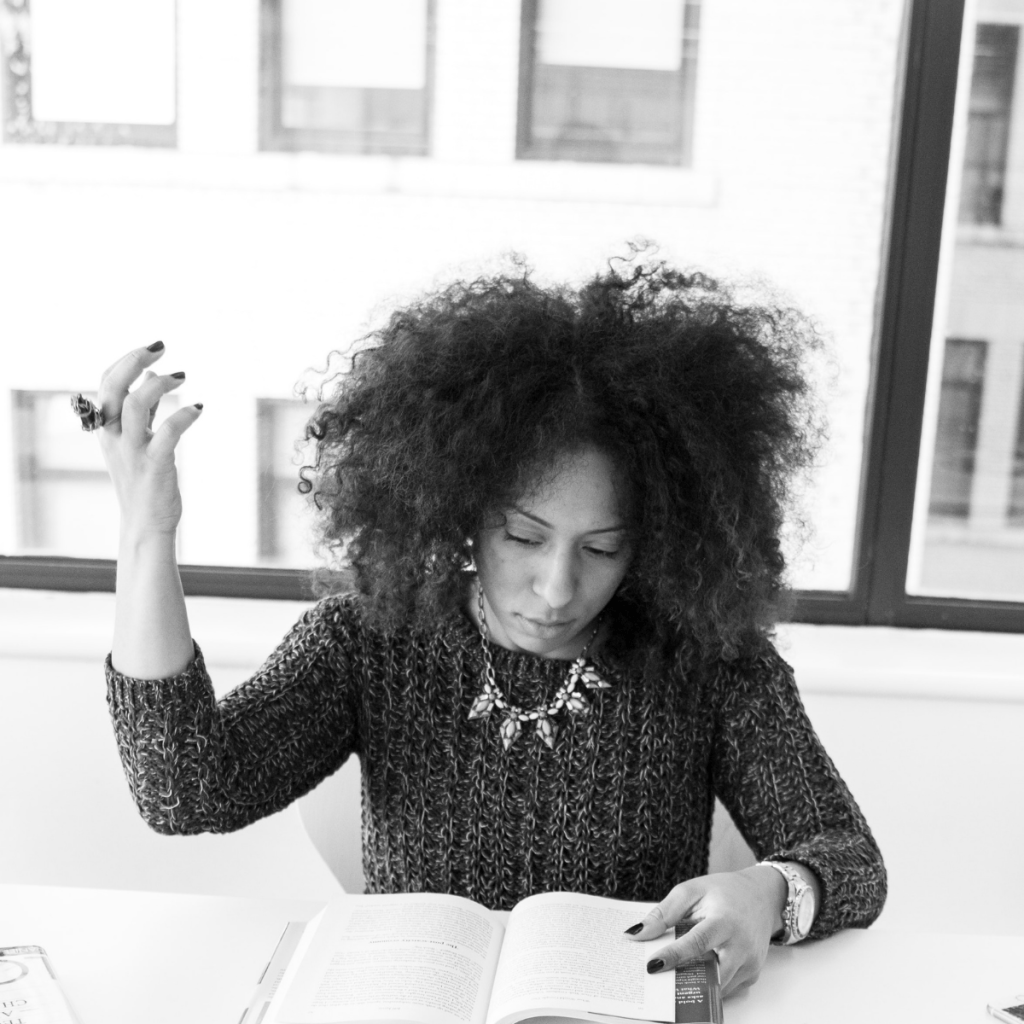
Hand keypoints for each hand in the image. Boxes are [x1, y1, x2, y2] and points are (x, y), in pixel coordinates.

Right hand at [96, 343, 201, 537]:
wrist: (145, 523)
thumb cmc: (143, 479)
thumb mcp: (137, 438)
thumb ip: (143, 407)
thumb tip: (150, 375)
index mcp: (107, 427)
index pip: (106, 382)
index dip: (126, 360)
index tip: (153, 348)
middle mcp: (114, 437)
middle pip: (112, 388)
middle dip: (133, 361)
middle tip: (160, 347)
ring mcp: (132, 451)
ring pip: (133, 406)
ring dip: (158, 386)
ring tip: (182, 377)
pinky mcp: (154, 466)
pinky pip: (166, 434)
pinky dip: (183, 416)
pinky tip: (198, 408)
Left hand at [624, 866, 786, 995]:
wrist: (761, 897)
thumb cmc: (723, 891)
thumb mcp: (691, 890)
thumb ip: (664, 912)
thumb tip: (636, 933)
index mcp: (725, 920)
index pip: (698, 942)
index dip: (674, 956)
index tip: (652, 966)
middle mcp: (741, 946)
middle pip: (709, 974)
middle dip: (682, 979)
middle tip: (657, 979)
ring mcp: (750, 964)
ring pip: (716, 987)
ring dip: (693, 985)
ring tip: (669, 976)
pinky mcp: (752, 975)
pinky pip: (725, 988)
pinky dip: (707, 985)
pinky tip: (691, 974)